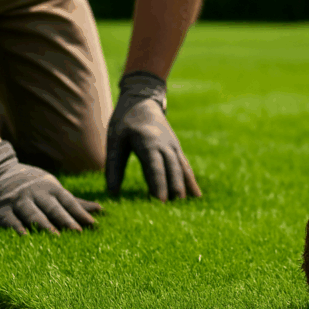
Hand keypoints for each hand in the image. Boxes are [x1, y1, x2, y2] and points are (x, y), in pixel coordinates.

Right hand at [0, 141, 101, 234]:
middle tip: (79, 233)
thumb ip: (75, 202)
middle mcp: (35, 193)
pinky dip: (16, 227)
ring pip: (33, 213)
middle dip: (66, 220)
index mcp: (50, 188)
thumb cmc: (33, 185)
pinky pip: (9, 219)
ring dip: (44, 225)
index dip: (80, 212)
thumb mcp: (53, 189)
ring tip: (56, 238)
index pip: (68, 201)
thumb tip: (101, 210)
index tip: (93, 224)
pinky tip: (25, 237)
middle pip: (52, 208)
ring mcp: (17, 200)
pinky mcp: (0, 209)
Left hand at [105, 71, 201, 200]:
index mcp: (147, 141)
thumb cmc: (124, 120)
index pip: (154, 167)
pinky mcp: (176, 149)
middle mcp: (164, 144)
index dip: (158, 184)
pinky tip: (196, 195)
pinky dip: (190, 181)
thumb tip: (112, 192)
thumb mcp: (115, 140)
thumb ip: (114, 166)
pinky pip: (185, 167)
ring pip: (181, 169)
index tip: (160, 201)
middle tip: (174, 210)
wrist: (143, 99)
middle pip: (172, 170)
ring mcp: (173, 146)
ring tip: (187, 206)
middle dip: (174, 189)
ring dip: (184, 187)